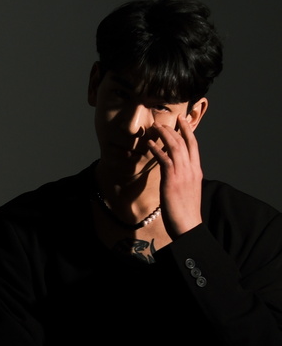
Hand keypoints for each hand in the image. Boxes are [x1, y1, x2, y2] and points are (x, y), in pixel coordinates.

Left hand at [147, 115, 202, 237]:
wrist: (188, 225)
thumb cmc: (185, 211)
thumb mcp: (187, 189)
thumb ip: (183, 177)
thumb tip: (175, 171)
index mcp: (196, 171)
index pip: (194, 145)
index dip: (188, 131)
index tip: (182, 120)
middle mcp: (191, 169)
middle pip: (185, 142)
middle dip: (174, 128)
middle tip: (163, 121)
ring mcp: (183, 174)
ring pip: (175, 147)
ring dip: (164, 135)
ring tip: (155, 127)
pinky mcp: (172, 180)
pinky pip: (164, 159)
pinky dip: (157, 149)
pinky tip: (150, 144)